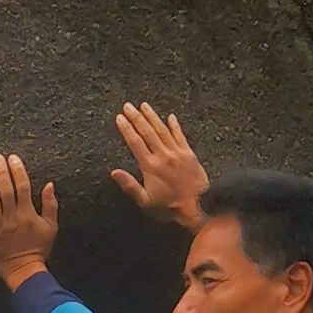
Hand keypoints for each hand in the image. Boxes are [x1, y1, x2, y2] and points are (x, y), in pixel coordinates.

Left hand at [0, 153, 59, 281]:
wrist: (24, 270)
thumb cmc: (39, 248)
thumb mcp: (51, 227)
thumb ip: (50, 205)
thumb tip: (49, 185)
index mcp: (27, 214)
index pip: (23, 187)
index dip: (17, 171)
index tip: (13, 158)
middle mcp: (12, 218)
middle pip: (6, 190)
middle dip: (1, 172)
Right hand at [110, 103, 207, 228]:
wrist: (198, 207)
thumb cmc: (170, 207)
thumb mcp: (145, 201)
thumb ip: (130, 185)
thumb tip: (114, 172)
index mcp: (150, 167)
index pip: (135, 142)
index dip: (126, 129)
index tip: (120, 117)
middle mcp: (163, 156)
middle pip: (147, 132)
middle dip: (136, 117)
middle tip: (128, 106)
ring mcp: (177, 153)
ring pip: (162, 130)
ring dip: (152, 117)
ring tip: (144, 105)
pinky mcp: (189, 154)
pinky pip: (180, 136)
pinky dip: (175, 125)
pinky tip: (170, 117)